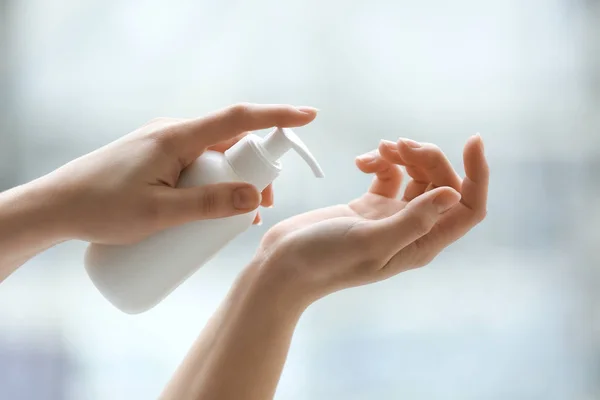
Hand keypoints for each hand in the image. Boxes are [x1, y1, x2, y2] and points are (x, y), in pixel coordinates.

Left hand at [37, 103, 317, 243]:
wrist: (55, 207)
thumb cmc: (101, 208)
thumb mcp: (159, 213)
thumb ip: (208, 205)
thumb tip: (254, 196)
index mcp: (176, 137)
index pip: (237, 119)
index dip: (276, 116)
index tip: (309, 116)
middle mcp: (173, 134)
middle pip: (230, 143)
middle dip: (255, 170)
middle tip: (260, 208)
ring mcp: (164, 147)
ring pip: (214, 158)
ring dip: (233, 181)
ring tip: (236, 220)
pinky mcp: (157, 161)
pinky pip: (196, 166)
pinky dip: (213, 183)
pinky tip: (211, 212)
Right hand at [256, 135, 488, 303]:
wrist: (284, 265)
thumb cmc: (326, 259)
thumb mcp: (373, 241)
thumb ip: (414, 219)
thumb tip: (454, 193)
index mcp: (422, 243)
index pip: (468, 207)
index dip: (477, 175)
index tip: (472, 141)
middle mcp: (411, 229)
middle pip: (440, 183)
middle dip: (426, 157)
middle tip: (398, 145)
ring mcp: (389, 216)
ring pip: (415, 176)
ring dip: (403, 156)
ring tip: (380, 150)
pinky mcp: (367, 206)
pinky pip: (388, 175)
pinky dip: (380, 163)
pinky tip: (361, 163)